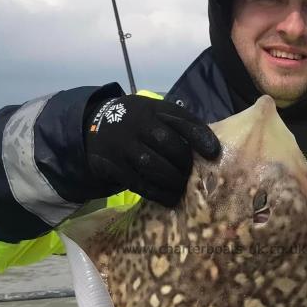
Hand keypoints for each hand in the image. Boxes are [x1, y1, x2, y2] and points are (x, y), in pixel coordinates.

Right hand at [84, 95, 219, 206]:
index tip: (214, 153)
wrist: (93, 127)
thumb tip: (210, 149)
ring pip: (152, 164)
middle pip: (168, 143)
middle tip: (193, 176)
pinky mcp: (113, 165)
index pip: (182, 119)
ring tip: (182, 188)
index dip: (200, 136)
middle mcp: (137, 123)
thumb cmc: (136, 123)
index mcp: (154, 108)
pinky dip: (157, 192)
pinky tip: (168, 197)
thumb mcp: (153, 114)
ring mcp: (123, 145)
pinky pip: (138, 182)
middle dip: (184, 163)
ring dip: (172, 180)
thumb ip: (176, 126)